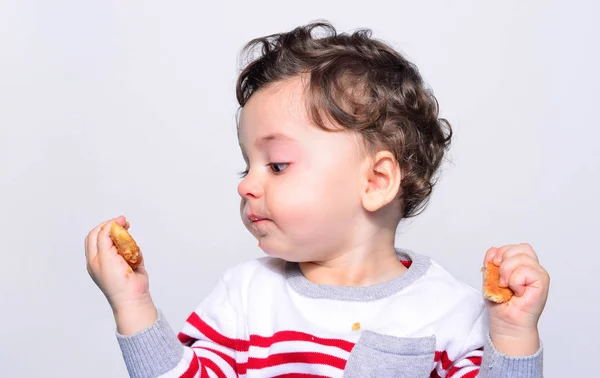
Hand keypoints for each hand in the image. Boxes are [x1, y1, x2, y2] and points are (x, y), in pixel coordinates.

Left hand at [85, 216, 156, 334]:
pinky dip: (134, 247)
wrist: (132, 297)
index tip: (119, 220)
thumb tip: (110, 225)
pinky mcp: (130, 263)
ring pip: (119, 242)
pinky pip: (132, 250)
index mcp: (94, 258)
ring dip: (125, 237)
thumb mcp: (104, 257)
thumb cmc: (116, 281)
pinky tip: (135, 251)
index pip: (96, 235)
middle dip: (114, 228)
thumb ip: (105, 239)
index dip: (106, 225)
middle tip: (125, 223)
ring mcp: (117, 260)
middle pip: (105, 236)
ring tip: (131, 237)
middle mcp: (103, 258)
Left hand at [483, 243, 549, 355]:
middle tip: (501, 279)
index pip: (513, 248)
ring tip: (507, 286)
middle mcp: (532, 268)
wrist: (506, 323)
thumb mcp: (490, 278)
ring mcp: (539, 274)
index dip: (500, 253)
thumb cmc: (501, 304)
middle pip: (520, 248)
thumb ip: (491, 263)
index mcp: (521, 265)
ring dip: (507, 272)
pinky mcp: (542, 282)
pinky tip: (517, 292)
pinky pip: (526, 271)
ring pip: (522, 258)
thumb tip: (493, 251)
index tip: (493, 266)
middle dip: (504, 261)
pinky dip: (515, 281)